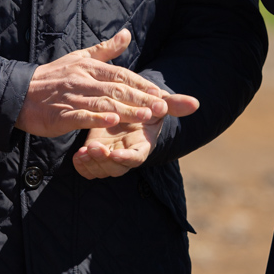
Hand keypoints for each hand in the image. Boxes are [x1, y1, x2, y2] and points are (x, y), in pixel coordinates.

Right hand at [15, 29, 170, 137]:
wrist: (20, 93)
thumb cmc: (52, 76)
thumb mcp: (79, 57)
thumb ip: (105, 49)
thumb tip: (127, 34)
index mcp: (90, 67)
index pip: (122, 75)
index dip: (142, 84)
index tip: (162, 93)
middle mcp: (83, 80)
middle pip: (117, 88)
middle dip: (142, 98)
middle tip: (163, 107)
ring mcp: (72, 97)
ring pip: (104, 102)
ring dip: (126, 109)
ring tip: (146, 116)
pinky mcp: (61, 114)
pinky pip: (82, 116)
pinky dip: (97, 118)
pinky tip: (112, 121)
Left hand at [72, 90, 198, 179]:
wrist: (128, 108)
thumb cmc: (146, 106)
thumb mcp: (158, 103)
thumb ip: (174, 104)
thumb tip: (196, 103)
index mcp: (142, 144)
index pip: (136, 157)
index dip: (126, 158)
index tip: (114, 153)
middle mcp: (125, 154)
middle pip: (116, 168)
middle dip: (104, 161)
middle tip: (92, 148)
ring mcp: (110, 156)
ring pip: (101, 170)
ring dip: (91, 163)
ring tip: (82, 152)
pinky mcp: (96, 156)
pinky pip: (88, 169)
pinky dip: (82, 165)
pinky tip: (77, 156)